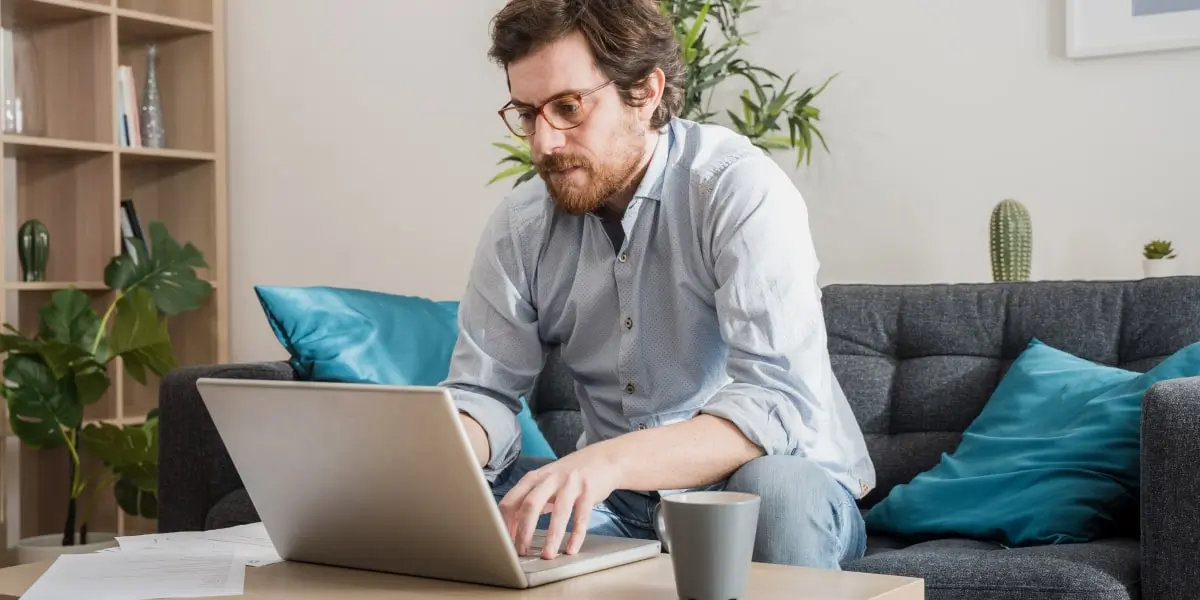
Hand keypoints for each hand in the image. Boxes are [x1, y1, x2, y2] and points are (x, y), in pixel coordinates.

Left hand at [497, 448, 618, 559]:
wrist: (603, 458)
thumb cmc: (570, 475)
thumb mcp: (546, 482)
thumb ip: (530, 500)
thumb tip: (513, 527)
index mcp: (534, 478)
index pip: (511, 501)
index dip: (505, 523)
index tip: (505, 542)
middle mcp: (550, 479)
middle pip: (530, 504)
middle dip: (523, 531)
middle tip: (522, 552)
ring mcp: (571, 484)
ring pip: (558, 512)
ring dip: (551, 537)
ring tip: (547, 556)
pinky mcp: (589, 492)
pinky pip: (581, 517)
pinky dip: (576, 535)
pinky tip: (571, 549)